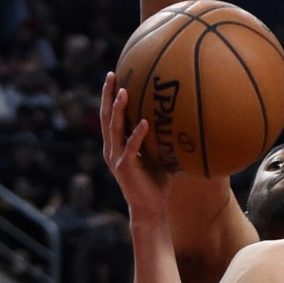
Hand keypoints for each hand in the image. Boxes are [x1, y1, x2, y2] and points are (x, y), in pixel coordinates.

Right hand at [101, 72, 168, 219]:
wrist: (150, 208)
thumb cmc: (156, 180)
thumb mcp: (156, 153)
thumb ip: (158, 137)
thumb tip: (178, 116)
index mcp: (116, 144)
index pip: (109, 115)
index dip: (109, 96)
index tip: (114, 75)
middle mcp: (112, 149)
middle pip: (106, 116)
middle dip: (108, 95)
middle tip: (112, 74)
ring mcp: (117, 158)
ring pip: (114, 129)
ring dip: (119, 109)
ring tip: (124, 91)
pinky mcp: (126, 168)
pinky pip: (132, 148)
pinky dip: (138, 134)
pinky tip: (146, 122)